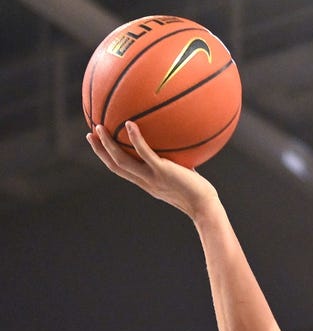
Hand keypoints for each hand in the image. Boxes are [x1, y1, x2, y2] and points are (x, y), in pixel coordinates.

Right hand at [86, 121, 218, 218]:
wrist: (205, 206)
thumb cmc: (199, 191)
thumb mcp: (183, 175)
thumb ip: (176, 163)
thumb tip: (179, 146)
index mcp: (146, 182)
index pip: (121, 171)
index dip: (107, 158)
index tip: (98, 144)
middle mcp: (145, 181)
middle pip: (115, 166)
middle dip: (100, 151)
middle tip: (90, 134)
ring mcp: (151, 177)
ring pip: (121, 161)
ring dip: (108, 145)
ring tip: (99, 127)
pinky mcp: (162, 171)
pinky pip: (144, 154)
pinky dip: (135, 139)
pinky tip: (130, 124)